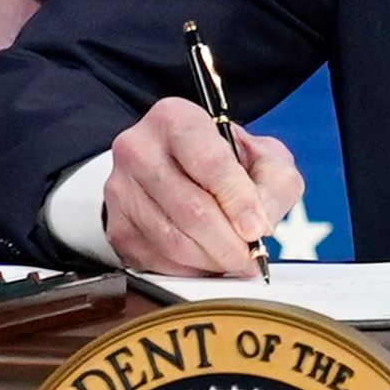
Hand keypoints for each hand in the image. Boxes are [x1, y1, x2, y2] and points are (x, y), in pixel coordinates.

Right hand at [101, 98, 303, 276]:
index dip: (238, 200)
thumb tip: (259, 223)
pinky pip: (156, 261)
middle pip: (190, 208)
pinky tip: (207, 261)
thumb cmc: (222, 160)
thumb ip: (274, 182)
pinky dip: (189, 270)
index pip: (209, 162)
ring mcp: (121, 189)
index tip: (258, 228)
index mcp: (176, 119)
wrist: (177, 167)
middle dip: (229, 241)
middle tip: (252, 257)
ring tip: (234, 260)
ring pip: (172, 240)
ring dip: (211, 260)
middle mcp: (139, 149)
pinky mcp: (116, 227)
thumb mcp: (262, 156)